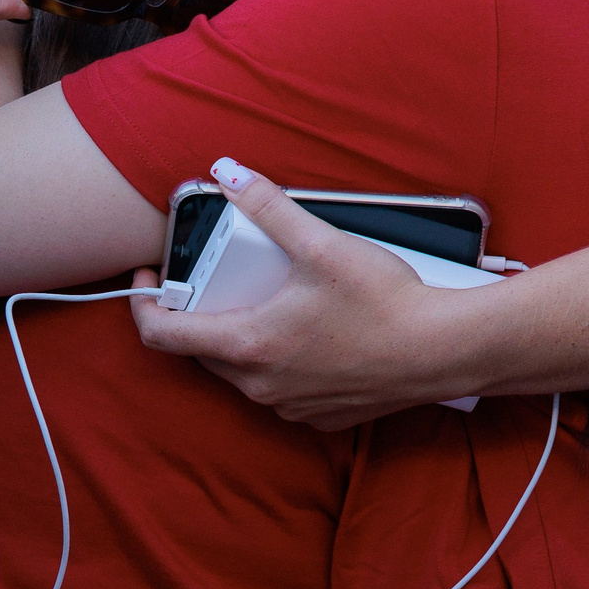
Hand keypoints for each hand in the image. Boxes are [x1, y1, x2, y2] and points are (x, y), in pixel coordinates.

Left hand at [127, 158, 473, 429]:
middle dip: (199, 314)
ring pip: (240, 371)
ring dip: (241, 337)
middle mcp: (260, 386)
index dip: (141, 304)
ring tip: (266, 300)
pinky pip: (279, 389)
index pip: (162, 336)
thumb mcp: (321, 244)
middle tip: (216, 279)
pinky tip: (305, 333)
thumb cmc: (386, 303)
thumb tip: (228, 172)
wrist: (447, 351)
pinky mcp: (320, 416)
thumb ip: (269, 206)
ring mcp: (290, 406)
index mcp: (248, 346)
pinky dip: (278, 361)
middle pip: (202, 350)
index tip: (146, 280)